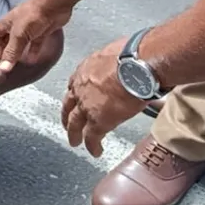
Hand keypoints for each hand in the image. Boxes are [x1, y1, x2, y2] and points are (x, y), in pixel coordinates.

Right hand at [0, 0, 70, 71]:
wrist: (55, 5)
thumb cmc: (33, 16)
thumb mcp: (19, 35)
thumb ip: (11, 52)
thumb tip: (3, 69)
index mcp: (6, 23)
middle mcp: (16, 25)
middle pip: (6, 40)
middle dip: (6, 52)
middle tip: (9, 65)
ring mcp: (29, 28)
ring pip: (21, 43)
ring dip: (20, 53)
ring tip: (20, 64)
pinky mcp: (41, 31)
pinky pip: (35, 43)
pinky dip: (33, 51)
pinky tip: (33, 60)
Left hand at [62, 37, 145, 156]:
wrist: (137, 66)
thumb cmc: (133, 54)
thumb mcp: (117, 53)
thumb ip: (115, 61)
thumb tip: (128, 60)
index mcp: (85, 69)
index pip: (74, 84)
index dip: (74, 94)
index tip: (74, 99)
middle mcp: (81, 88)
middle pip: (68, 106)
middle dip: (67, 116)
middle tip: (67, 124)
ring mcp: (86, 106)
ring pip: (75, 124)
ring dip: (74, 134)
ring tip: (75, 142)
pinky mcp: (98, 121)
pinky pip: (92, 138)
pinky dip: (93, 146)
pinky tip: (96, 151)